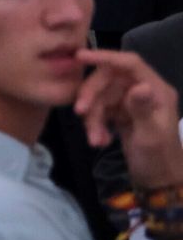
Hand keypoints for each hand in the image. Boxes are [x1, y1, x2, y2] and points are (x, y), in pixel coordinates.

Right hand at [74, 49, 182, 186]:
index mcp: (157, 90)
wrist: (159, 182)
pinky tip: (100, 140)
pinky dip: (95, 124)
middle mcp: (143, 91)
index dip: (105, 57)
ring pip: (100, 97)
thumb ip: (142, 109)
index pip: (130, 64)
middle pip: (108, 80)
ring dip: (93, 117)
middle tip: (80, 113)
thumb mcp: (150, 136)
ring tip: (94, 139)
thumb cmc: (159, 158)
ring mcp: (130, 102)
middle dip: (92, 96)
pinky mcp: (121, 114)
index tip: (79, 57)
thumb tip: (139, 86)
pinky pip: (99, 110)